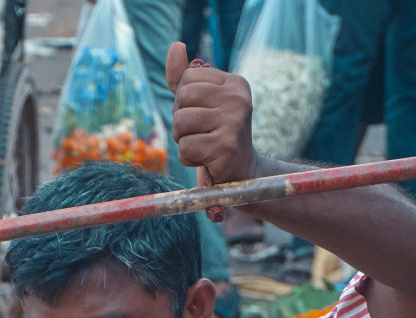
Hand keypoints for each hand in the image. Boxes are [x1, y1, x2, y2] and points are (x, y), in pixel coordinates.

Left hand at [165, 41, 256, 187]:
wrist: (241, 173)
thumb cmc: (216, 135)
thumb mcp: (201, 102)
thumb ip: (184, 77)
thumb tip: (175, 46)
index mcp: (234, 83)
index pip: (187, 78)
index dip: (183, 101)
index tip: (201, 115)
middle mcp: (237, 98)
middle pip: (182, 99)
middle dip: (181, 120)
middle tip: (199, 133)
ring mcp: (234, 122)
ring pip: (181, 123)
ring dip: (183, 140)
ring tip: (201, 146)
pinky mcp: (226, 147)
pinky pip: (186, 148)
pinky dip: (188, 158)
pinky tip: (205, 159)